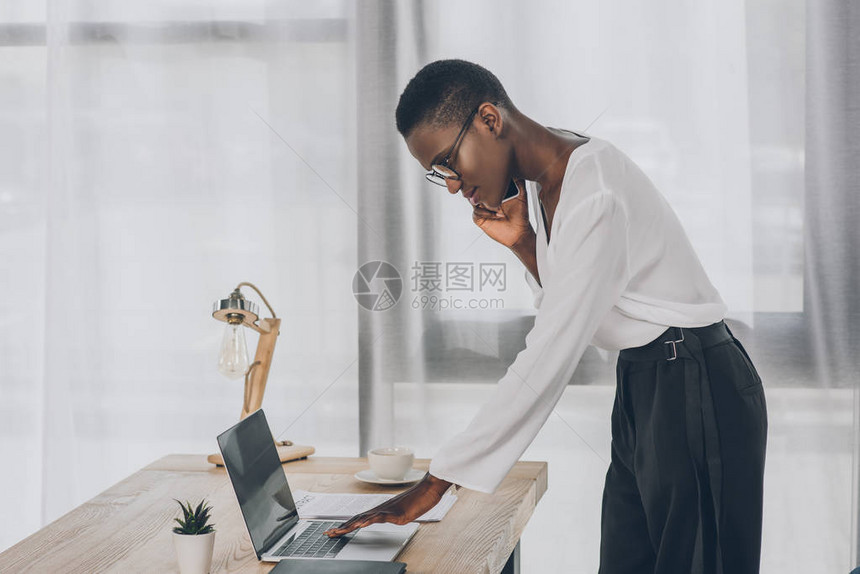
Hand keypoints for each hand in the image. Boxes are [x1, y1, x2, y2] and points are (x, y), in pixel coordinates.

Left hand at [323, 472, 450, 537]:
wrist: (429, 489)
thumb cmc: (419, 499)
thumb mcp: (404, 512)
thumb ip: (395, 516)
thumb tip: (393, 519)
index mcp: (382, 510)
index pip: (360, 518)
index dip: (347, 524)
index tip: (335, 531)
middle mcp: (382, 508)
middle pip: (357, 518)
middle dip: (342, 527)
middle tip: (328, 534)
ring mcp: (388, 510)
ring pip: (364, 518)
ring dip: (349, 525)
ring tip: (337, 532)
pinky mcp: (396, 513)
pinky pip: (380, 517)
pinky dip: (368, 521)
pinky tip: (361, 525)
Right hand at [472, 178, 531, 247]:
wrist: (519, 233)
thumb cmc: (520, 216)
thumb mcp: (522, 196)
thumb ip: (520, 183)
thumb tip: (517, 171)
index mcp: (495, 192)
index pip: (486, 182)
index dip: (486, 180)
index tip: (491, 179)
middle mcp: (487, 200)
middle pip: (476, 190)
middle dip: (481, 189)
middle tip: (491, 192)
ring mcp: (483, 209)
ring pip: (473, 200)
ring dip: (484, 201)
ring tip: (498, 207)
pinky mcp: (480, 219)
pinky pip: (476, 212)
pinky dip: (485, 212)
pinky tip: (496, 215)